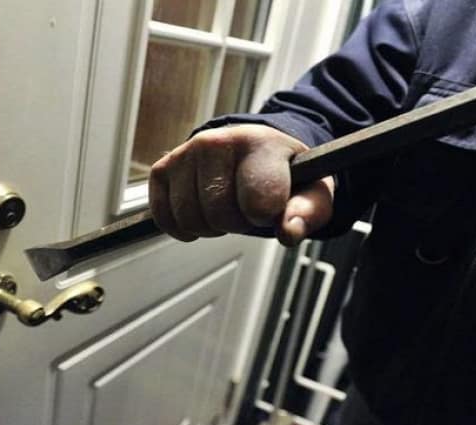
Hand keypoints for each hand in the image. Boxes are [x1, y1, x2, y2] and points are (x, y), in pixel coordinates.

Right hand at [149, 124, 333, 246]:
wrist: (255, 150)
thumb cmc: (285, 174)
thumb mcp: (312, 192)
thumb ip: (307, 213)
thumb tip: (288, 232)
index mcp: (260, 144)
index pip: (258, 201)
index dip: (267, 217)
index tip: (271, 207)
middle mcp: (218, 141)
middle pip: (219, 214)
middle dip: (236, 223)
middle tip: (246, 210)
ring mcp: (186, 152)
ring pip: (189, 218)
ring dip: (209, 226)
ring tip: (225, 208)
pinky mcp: (164, 167)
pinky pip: (164, 215)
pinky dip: (182, 227)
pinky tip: (201, 214)